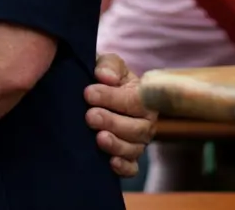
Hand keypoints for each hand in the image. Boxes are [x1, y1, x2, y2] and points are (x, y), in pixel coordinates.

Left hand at [85, 53, 155, 177]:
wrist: (96, 94)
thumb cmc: (106, 78)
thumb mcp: (109, 65)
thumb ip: (109, 66)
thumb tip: (105, 76)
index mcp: (145, 98)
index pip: (135, 100)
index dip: (112, 98)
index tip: (88, 93)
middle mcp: (145, 122)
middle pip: (137, 129)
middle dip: (112, 122)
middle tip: (90, 116)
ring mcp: (137, 142)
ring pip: (134, 149)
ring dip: (116, 145)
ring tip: (98, 138)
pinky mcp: (128, 158)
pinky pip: (132, 168)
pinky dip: (123, 167)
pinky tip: (110, 162)